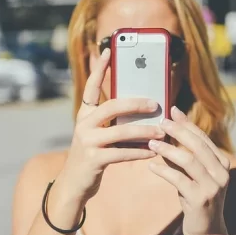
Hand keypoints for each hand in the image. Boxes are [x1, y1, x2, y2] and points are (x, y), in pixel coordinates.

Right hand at [59, 49, 164, 202]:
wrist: (74, 183)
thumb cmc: (92, 155)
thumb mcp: (98, 134)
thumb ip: (113, 122)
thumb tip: (143, 111)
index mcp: (84, 114)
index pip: (91, 87)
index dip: (99, 69)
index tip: (108, 50)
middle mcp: (83, 124)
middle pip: (111, 106)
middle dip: (136, 103)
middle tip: (155, 103)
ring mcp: (86, 141)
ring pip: (120, 131)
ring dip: (144, 131)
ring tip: (161, 130)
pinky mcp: (93, 159)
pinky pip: (122, 153)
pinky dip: (140, 152)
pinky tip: (153, 151)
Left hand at [148, 106, 230, 234]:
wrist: (206, 231)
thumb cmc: (196, 198)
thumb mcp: (192, 175)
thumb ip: (183, 156)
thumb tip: (164, 133)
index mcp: (222, 163)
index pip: (203, 137)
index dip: (187, 123)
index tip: (172, 110)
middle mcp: (222, 173)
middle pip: (197, 145)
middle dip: (178, 131)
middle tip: (160, 123)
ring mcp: (213, 187)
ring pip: (188, 160)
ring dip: (168, 150)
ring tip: (151, 144)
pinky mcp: (200, 200)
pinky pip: (178, 179)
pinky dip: (163, 171)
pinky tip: (150, 167)